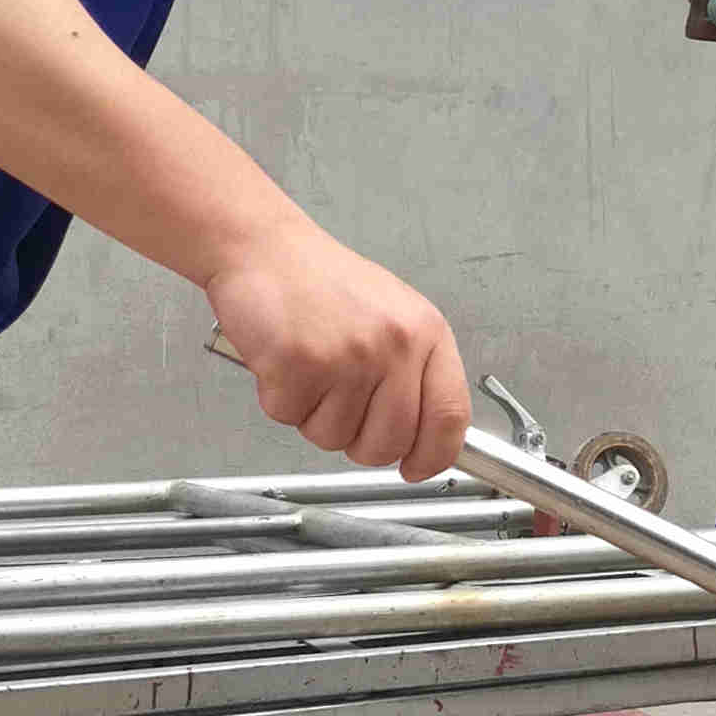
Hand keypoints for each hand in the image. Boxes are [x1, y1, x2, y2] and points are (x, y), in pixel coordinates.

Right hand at [204, 228, 471, 477]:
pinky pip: (289, 418)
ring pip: (333, 438)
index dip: (434, 455)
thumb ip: (414, 371)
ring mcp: (349, 356)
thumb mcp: (392, 316)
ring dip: (312, 414)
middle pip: (388, 443)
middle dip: (358, 441)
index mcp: (426, 333)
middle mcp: (395, 346)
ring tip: (308, 365)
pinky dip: (278, 398)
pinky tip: (282, 359)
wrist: (264, 248)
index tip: (416, 467)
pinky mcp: (300, 364)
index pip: (451, 416)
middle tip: (336, 402)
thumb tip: (427, 434)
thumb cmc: (321, 283)